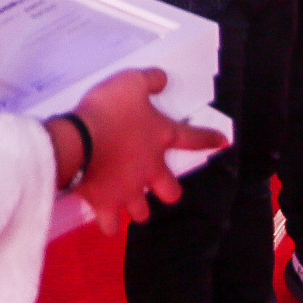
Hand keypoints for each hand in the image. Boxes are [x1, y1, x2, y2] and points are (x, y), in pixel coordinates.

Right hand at [52, 68, 226, 233]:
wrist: (78, 140)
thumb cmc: (107, 110)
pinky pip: (109, 223)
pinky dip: (108, 222)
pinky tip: (105, 218)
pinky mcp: (105, 204)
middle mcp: (150, 170)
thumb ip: (150, 80)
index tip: (223, 142)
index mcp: (160, 138)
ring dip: (138, 208)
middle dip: (168, 191)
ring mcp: (128, 191)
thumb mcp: (130, 82)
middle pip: (171, 192)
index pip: (193, 139)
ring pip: (142, 212)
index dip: (209, 139)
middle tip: (158, 184)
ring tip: (130, 202)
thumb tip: (164, 79)